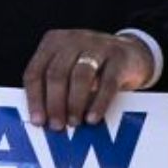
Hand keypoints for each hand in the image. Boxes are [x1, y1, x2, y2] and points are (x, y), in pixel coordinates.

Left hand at [22, 29, 154, 129]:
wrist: (134, 53)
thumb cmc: (93, 67)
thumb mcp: (70, 69)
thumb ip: (55, 87)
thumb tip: (43, 120)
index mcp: (52, 42)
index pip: (35, 72)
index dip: (34, 98)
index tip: (37, 121)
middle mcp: (71, 40)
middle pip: (56, 74)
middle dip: (54, 103)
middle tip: (56, 126)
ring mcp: (96, 46)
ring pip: (80, 76)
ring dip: (74, 103)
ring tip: (73, 123)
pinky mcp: (119, 56)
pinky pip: (107, 83)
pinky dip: (99, 103)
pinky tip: (92, 118)